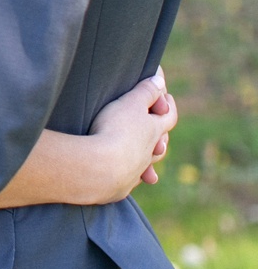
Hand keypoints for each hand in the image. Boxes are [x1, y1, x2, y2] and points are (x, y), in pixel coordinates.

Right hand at [88, 68, 177, 201]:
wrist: (98, 169)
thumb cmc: (115, 130)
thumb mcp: (130, 103)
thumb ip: (146, 91)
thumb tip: (160, 81)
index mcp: (154, 130)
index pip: (169, 116)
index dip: (168, 105)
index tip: (166, 96)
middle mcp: (149, 153)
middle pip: (161, 144)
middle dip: (161, 135)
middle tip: (157, 127)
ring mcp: (135, 172)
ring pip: (148, 165)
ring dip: (150, 159)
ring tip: (149, 156)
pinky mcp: (119, 187)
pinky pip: (130, 181)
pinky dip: (131, 176)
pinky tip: (127, 177)